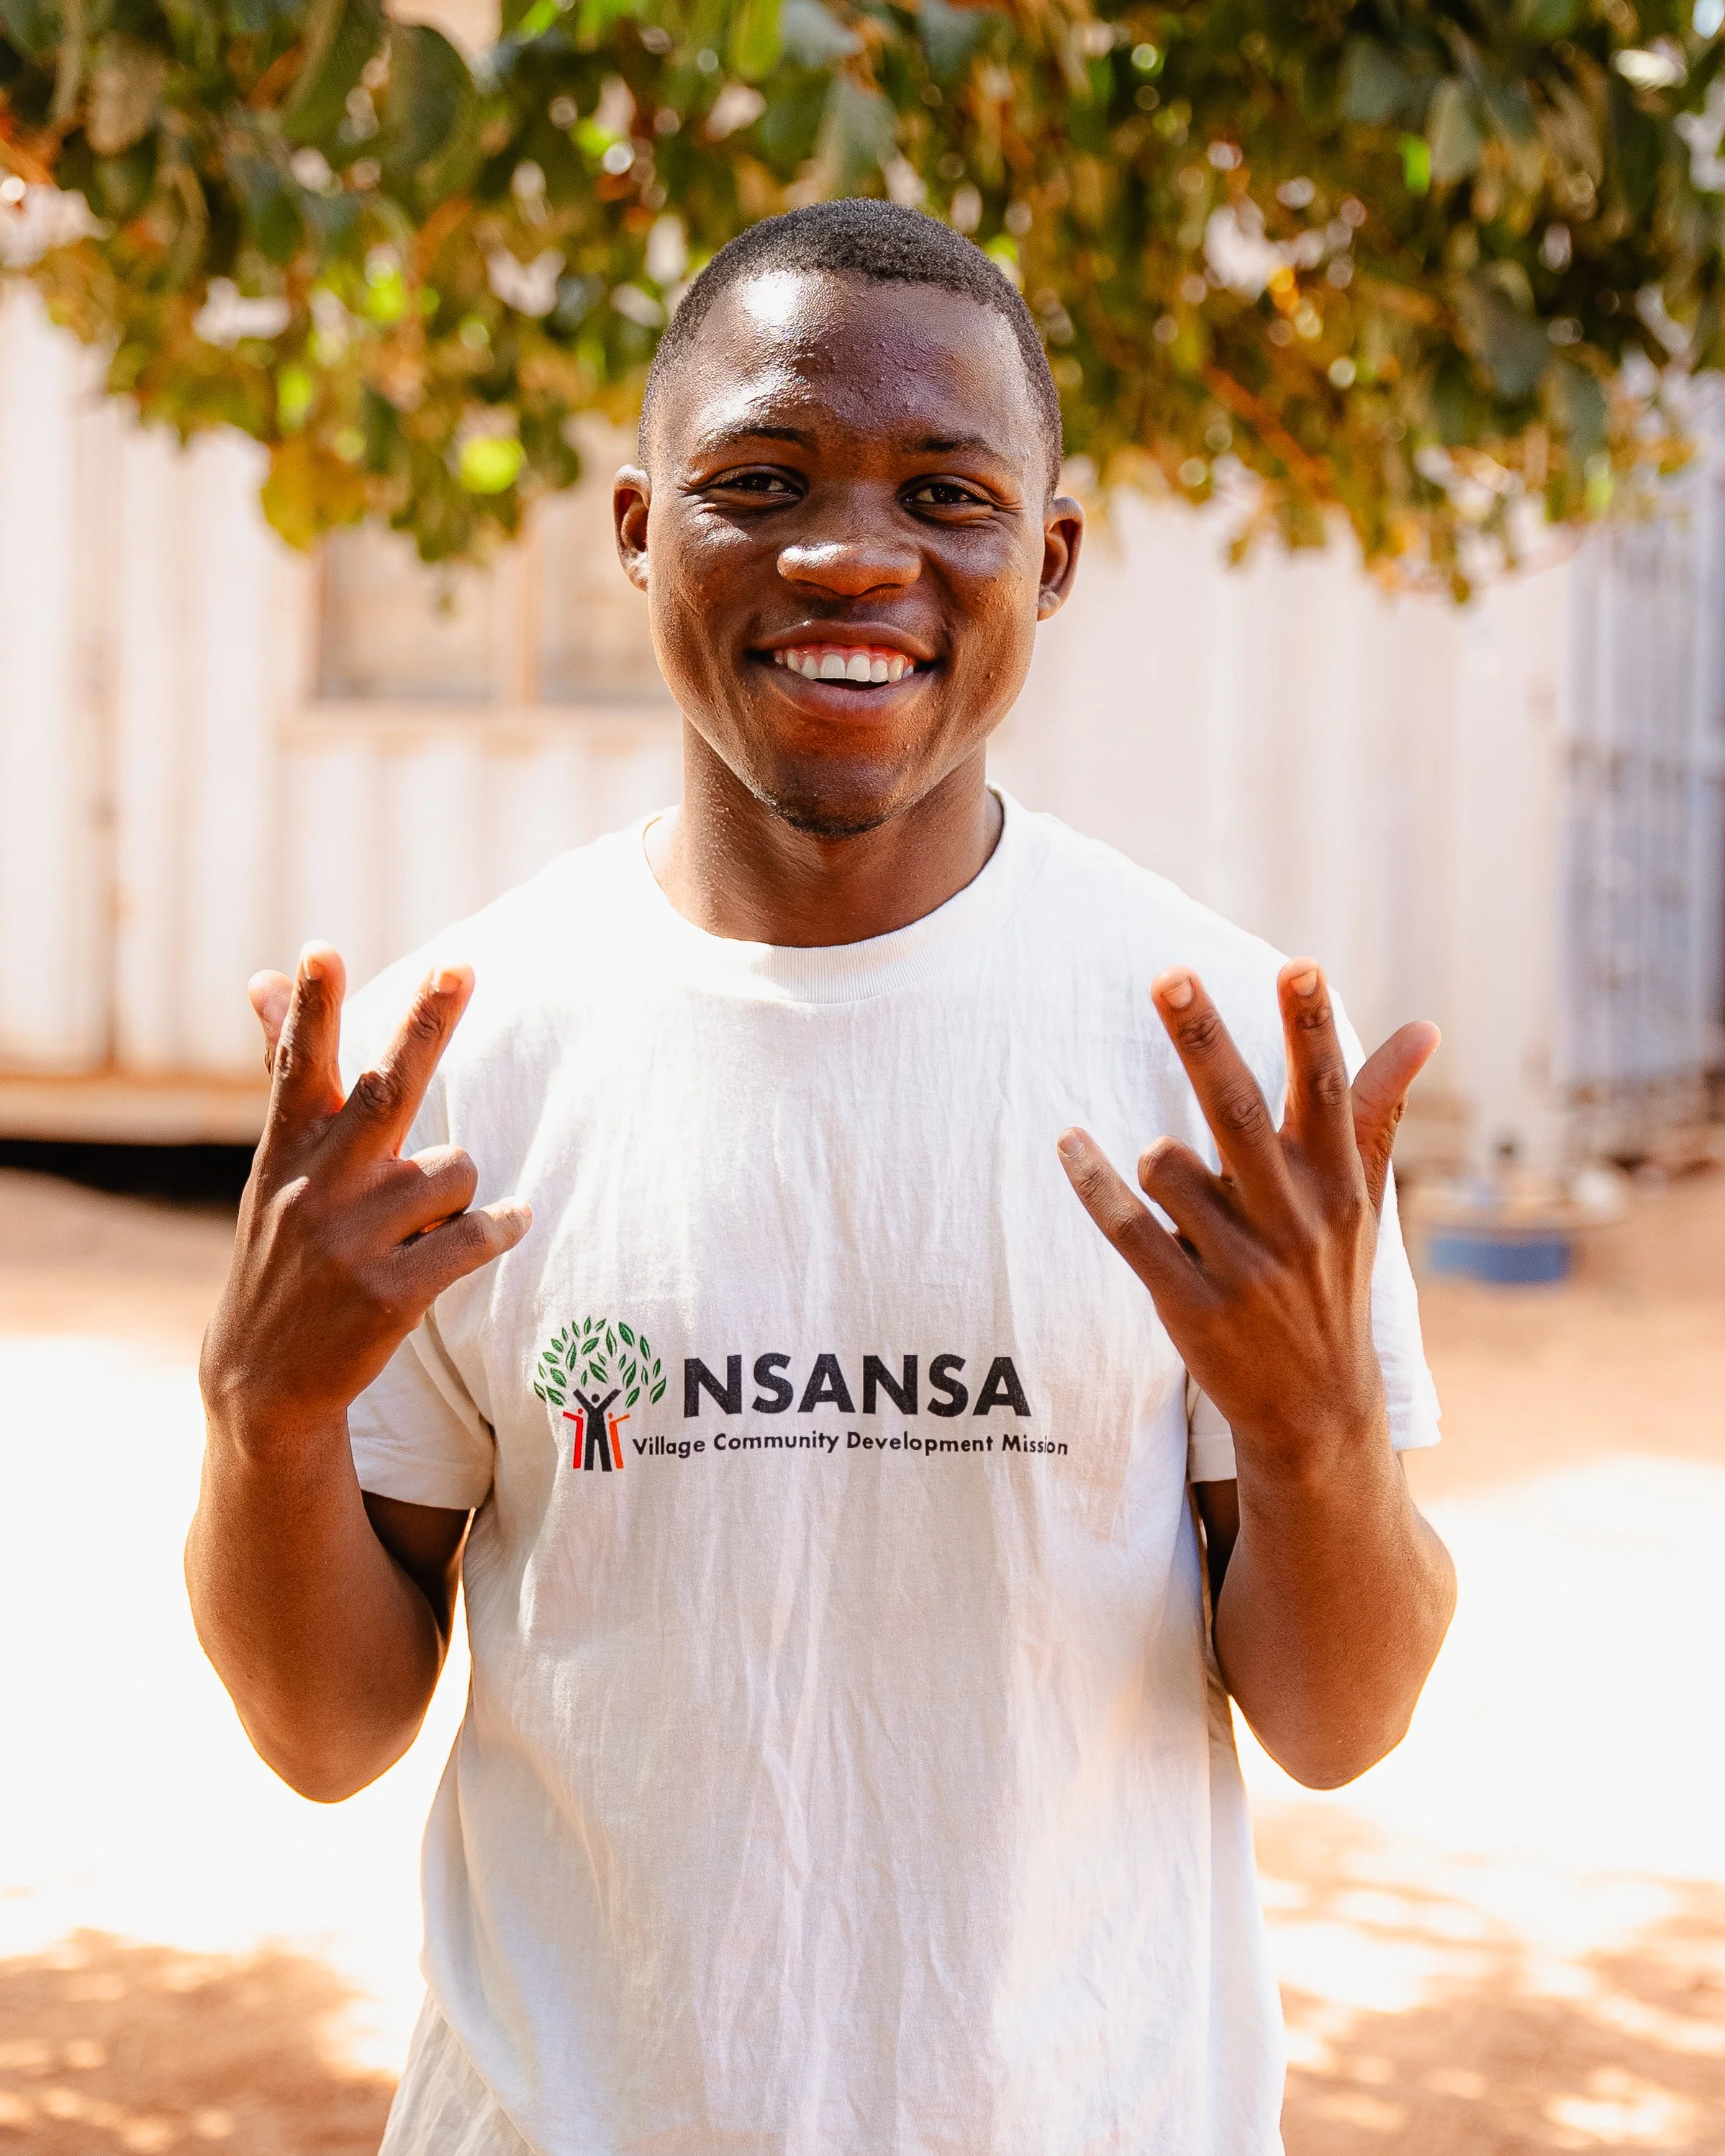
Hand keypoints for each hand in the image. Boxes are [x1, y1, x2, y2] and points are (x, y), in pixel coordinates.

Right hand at [200, 943, 530, 1446]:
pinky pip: (476, 1236)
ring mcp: (350, 1244)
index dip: (314, 1007)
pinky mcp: (389, 1296)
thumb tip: (261, 976)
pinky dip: (502, 1227)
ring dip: (457, 1191)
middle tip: (461, 966)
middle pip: (384, 1090)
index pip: (300, 1064)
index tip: (320, 948)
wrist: (266, 1376)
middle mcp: (315, 1188)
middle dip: (426, 1027)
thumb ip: (285, 1069)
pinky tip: (507, 1225)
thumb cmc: (287, 1246)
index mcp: (287, 1149)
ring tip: (419, 1226)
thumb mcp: (277, 1163)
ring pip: (455, 1170)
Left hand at [1056, 959, 1437, 1477]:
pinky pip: (1129, 1231)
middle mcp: (1294, 1220)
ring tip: (1169, 1178)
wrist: (1317, 1411)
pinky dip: (1095, 1185)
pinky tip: (1070, 1142)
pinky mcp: (1190, 1304)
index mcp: (1338, 1185)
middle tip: (1169, 976)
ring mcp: (1241, 1265)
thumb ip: (1379, 1108)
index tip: (1299, 965)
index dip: (1311, 1030)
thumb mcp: (1363, 1199)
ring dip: (1156, 1159)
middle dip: (1205, 1042)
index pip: (1325, 1092)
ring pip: (1171, 1170)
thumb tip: (1426, 1028)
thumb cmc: (1332, 1280)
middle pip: (1238, 1112)